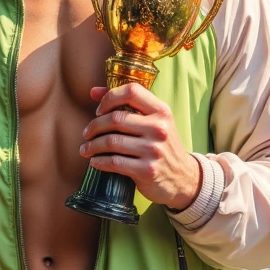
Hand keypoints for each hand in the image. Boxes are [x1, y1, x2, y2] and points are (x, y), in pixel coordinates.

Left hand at [80, 83, 202, 210]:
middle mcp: (159, 128)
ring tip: (86, 149)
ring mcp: (154, 150)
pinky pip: (114, 162)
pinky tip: (95, 162)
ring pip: (112, 141)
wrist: (183, 178)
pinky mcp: (146, 170)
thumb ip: (127, 105)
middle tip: (87, 133)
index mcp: (162, 111)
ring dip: (92, 146)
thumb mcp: (154, 122)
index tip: (99, 110)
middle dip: (95, 126)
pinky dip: (99, 162)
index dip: (110, 98)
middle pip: (116, 118)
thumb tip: (93, 91)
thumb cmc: (162, 146)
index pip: (131, 92)